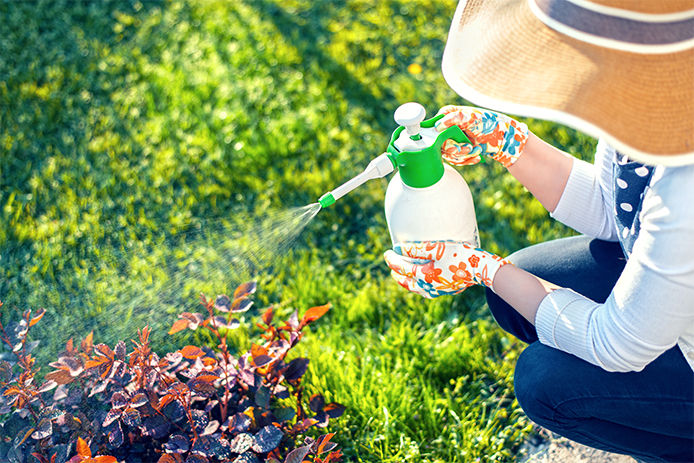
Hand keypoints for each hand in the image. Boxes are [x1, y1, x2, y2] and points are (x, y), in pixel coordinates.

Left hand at [383, 240, 510, 298]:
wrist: (482, 269)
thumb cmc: (459, 255)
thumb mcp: (437, 248)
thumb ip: (416, 249)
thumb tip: (398, 248)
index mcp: (424, 276)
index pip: (402, 268)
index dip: (392, 260)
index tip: (387, 252)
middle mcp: (429, 287)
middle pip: (406, 282)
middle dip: (397, 273)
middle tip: (392, 265)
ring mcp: (437, 291)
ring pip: (416, 289)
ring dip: (407, 281)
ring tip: (402, 275)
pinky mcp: (446, 291)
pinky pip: (426, 291)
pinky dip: (418, 285)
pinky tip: (420, 281)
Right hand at [435, 106, 528, 167]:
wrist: (503, 137)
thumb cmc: (489, 123)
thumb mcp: (472, 117)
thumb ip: (454, 118)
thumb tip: (438, 125)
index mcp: (448, 115)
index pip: (433, 127)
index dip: (439, 138)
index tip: (451, 142)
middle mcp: (447, 127)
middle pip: (439, 144)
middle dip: (455, 149)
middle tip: (468, 147)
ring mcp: (452, 139)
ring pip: (447, 154)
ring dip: (463, 155)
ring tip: (476, 150)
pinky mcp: (458, 150)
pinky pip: (455, 160)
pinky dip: (466, 160)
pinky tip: (476, 156)